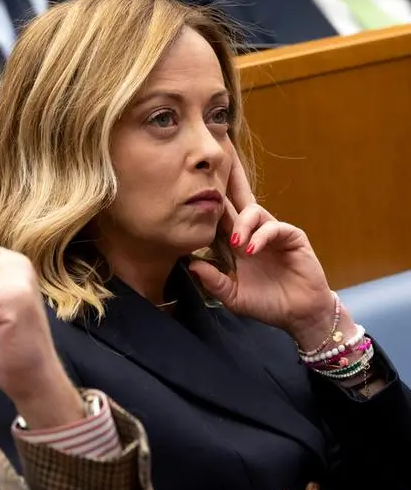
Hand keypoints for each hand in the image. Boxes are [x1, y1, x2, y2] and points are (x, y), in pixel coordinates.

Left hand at [188, 152, 351, 347]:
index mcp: (234, 244)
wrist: (299, 315)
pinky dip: (262, 235)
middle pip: (236, 202)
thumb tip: (192, 265)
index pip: (218, 218)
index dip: (207, 205)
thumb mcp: (233, 296)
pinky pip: (275, 227)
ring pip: (253, 211)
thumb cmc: (265, 303)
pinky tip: (252, 249)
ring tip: (237, 242)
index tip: (191, 192)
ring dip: (242, 223)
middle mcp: (251, 233)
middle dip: (226, 186)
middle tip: (213, 174)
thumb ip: (214, 281)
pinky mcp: (292, 236)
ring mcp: (271, 233)